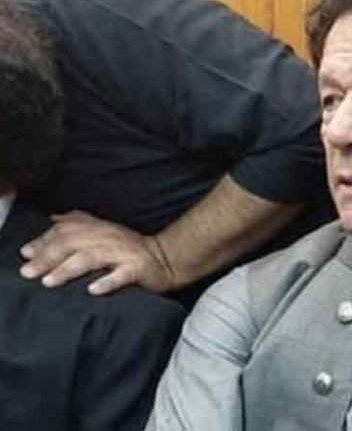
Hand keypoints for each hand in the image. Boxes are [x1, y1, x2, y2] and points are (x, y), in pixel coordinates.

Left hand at [20, 210, 178, 294]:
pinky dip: (107, 282)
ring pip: (92, 258)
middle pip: (74, 243)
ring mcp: (124, 253)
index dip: (44, 240)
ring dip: (68, 269)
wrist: (168, 258)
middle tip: (28, 272)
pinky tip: (92, 290)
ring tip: (49, 281)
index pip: (66, 230)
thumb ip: (80, 224)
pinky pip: (121, 275)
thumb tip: (52, 219)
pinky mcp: (138, 268)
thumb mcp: (104, 232)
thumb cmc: (131, 250)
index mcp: (100, 228)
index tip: (25, 253)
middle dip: (48, 256)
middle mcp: (109, 237)